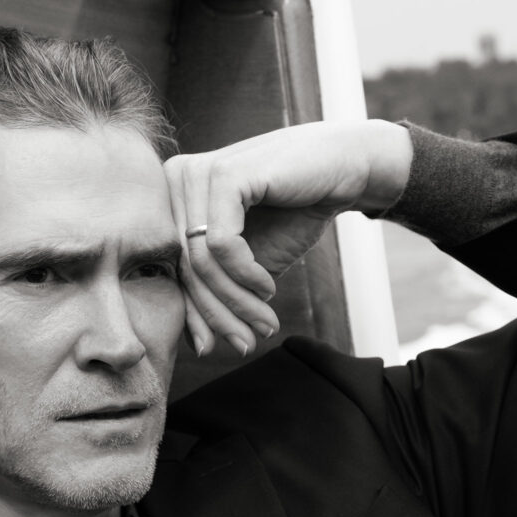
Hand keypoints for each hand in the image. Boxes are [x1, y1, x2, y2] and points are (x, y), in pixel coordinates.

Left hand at [164, 119, 411, 356]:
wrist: (344, 170)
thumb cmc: (294, 213)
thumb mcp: (250, 261)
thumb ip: (220, 290)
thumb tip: (198, 346)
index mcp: (173, 197)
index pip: (172, 266)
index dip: (193, 312)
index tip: (213, 347)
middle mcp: (175, 180)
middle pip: (184, 266)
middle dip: (216, 313)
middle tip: (245, 342)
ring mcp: (197, 173)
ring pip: (201, 261)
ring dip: (235, 301)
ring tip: (263, 323)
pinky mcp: (224, 174)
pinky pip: (221, 244)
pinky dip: (246, 274)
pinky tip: (267, 287)